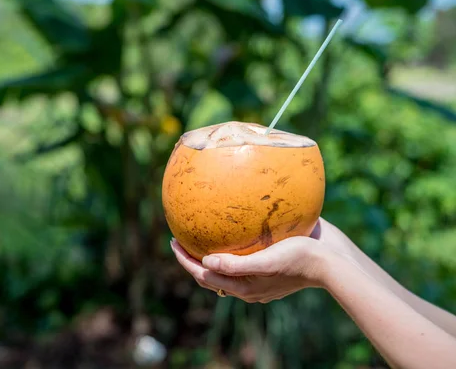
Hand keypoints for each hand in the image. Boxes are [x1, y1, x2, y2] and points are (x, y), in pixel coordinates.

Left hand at [170, 219, 335, 302]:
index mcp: (244, 286)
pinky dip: (231, 241)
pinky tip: (233, 221)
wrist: (333, 260)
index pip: (204, 275)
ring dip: (210, 251)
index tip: (173, 242)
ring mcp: (260, 271)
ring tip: (201, 230)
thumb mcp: (267, 262)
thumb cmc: (300, 260)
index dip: (184, 261)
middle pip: (211, 272)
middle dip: (192, 257)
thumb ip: (236, 265)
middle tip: (180, 236)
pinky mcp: (271, 258)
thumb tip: (206, 261)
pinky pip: (244, 251)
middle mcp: (249, 281)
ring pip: (226, 263)